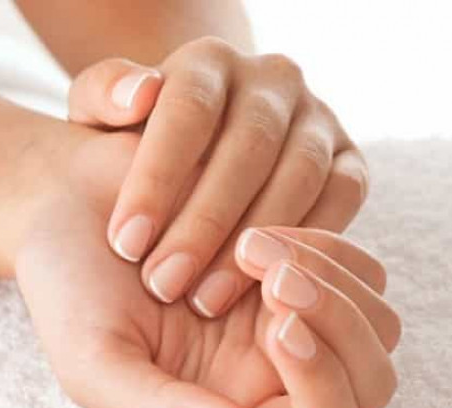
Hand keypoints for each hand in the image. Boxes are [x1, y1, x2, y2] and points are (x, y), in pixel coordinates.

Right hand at [16, 133, 399, 407]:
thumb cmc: (71, 289)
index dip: (322, 393)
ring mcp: (290, 312)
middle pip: (371, 381)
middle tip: (274, 280)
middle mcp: (270, 368)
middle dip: (340, 328)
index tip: (274, 329)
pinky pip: (357, 265)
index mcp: (229, 404)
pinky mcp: (299, 259)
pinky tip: (261, 226)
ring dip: (332, 282)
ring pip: (377, 320)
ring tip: (253, 244)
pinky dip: (326, 244)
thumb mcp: (93, 362)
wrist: (66, 205)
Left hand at [68, 37, 368, 319]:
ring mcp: (317, 119)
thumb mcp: (102, 116)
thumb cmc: (137, 140)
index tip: (125, 243)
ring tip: (205, 300)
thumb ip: (102, 98)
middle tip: (162, 284)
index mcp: (210, 63)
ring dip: (255, 243)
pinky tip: (263, 287)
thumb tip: (138, 93)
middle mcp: (271, 81)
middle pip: (248, 146)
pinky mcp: (349, 160)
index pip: (189, 109)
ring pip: (299, 175)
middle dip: (204, 222)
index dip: (157, 177)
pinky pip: (344, 197)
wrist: (201, 146)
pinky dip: (310, 243)